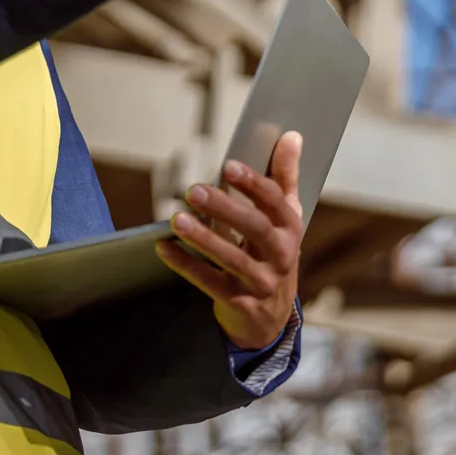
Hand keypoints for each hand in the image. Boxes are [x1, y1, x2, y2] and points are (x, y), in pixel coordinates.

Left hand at [154, 132, 303, 349]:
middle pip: (255, 229)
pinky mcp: (240, 304)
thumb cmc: (273, 254)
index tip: (228, 166)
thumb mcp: (284, 219)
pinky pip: (210, 283)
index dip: (253, 184)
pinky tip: (164, 248)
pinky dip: (186, 265)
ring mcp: (261, 283)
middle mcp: (281, 257)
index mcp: (291, 230)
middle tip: (193, 190)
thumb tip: (291, 136)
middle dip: (225, 208)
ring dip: (203, 239)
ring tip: (176, 220)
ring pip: (233, 260)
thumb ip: (284, 178)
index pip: (276, 203)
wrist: (271, 318)